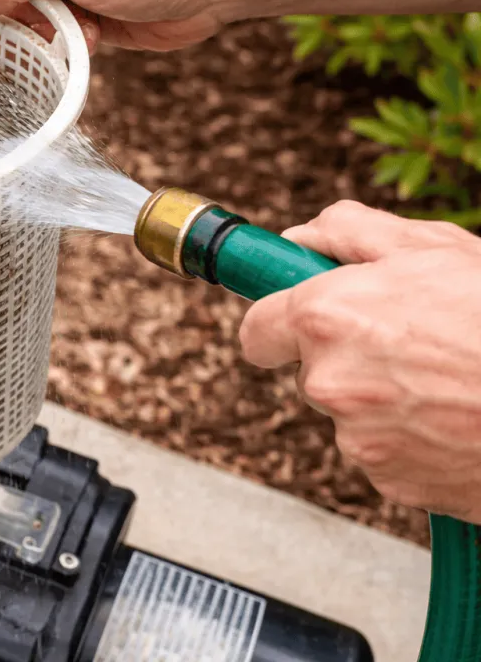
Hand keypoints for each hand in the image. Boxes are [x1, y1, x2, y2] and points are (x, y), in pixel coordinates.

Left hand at [239, 201, 480, 522]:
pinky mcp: (391, 480)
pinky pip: (385, 453)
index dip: (277, 325)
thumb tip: (300, 237)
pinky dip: (412, 438)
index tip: (291, 324)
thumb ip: (352, 233)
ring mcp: (359, 438)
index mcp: (327, 317)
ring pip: (353, 413)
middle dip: (350, 357)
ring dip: (386, 400)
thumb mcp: (435, 249)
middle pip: (311, 371)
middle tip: (415, 342)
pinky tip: (457, 416)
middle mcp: (329, 381)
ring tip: (451, 379)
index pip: (256, 331)